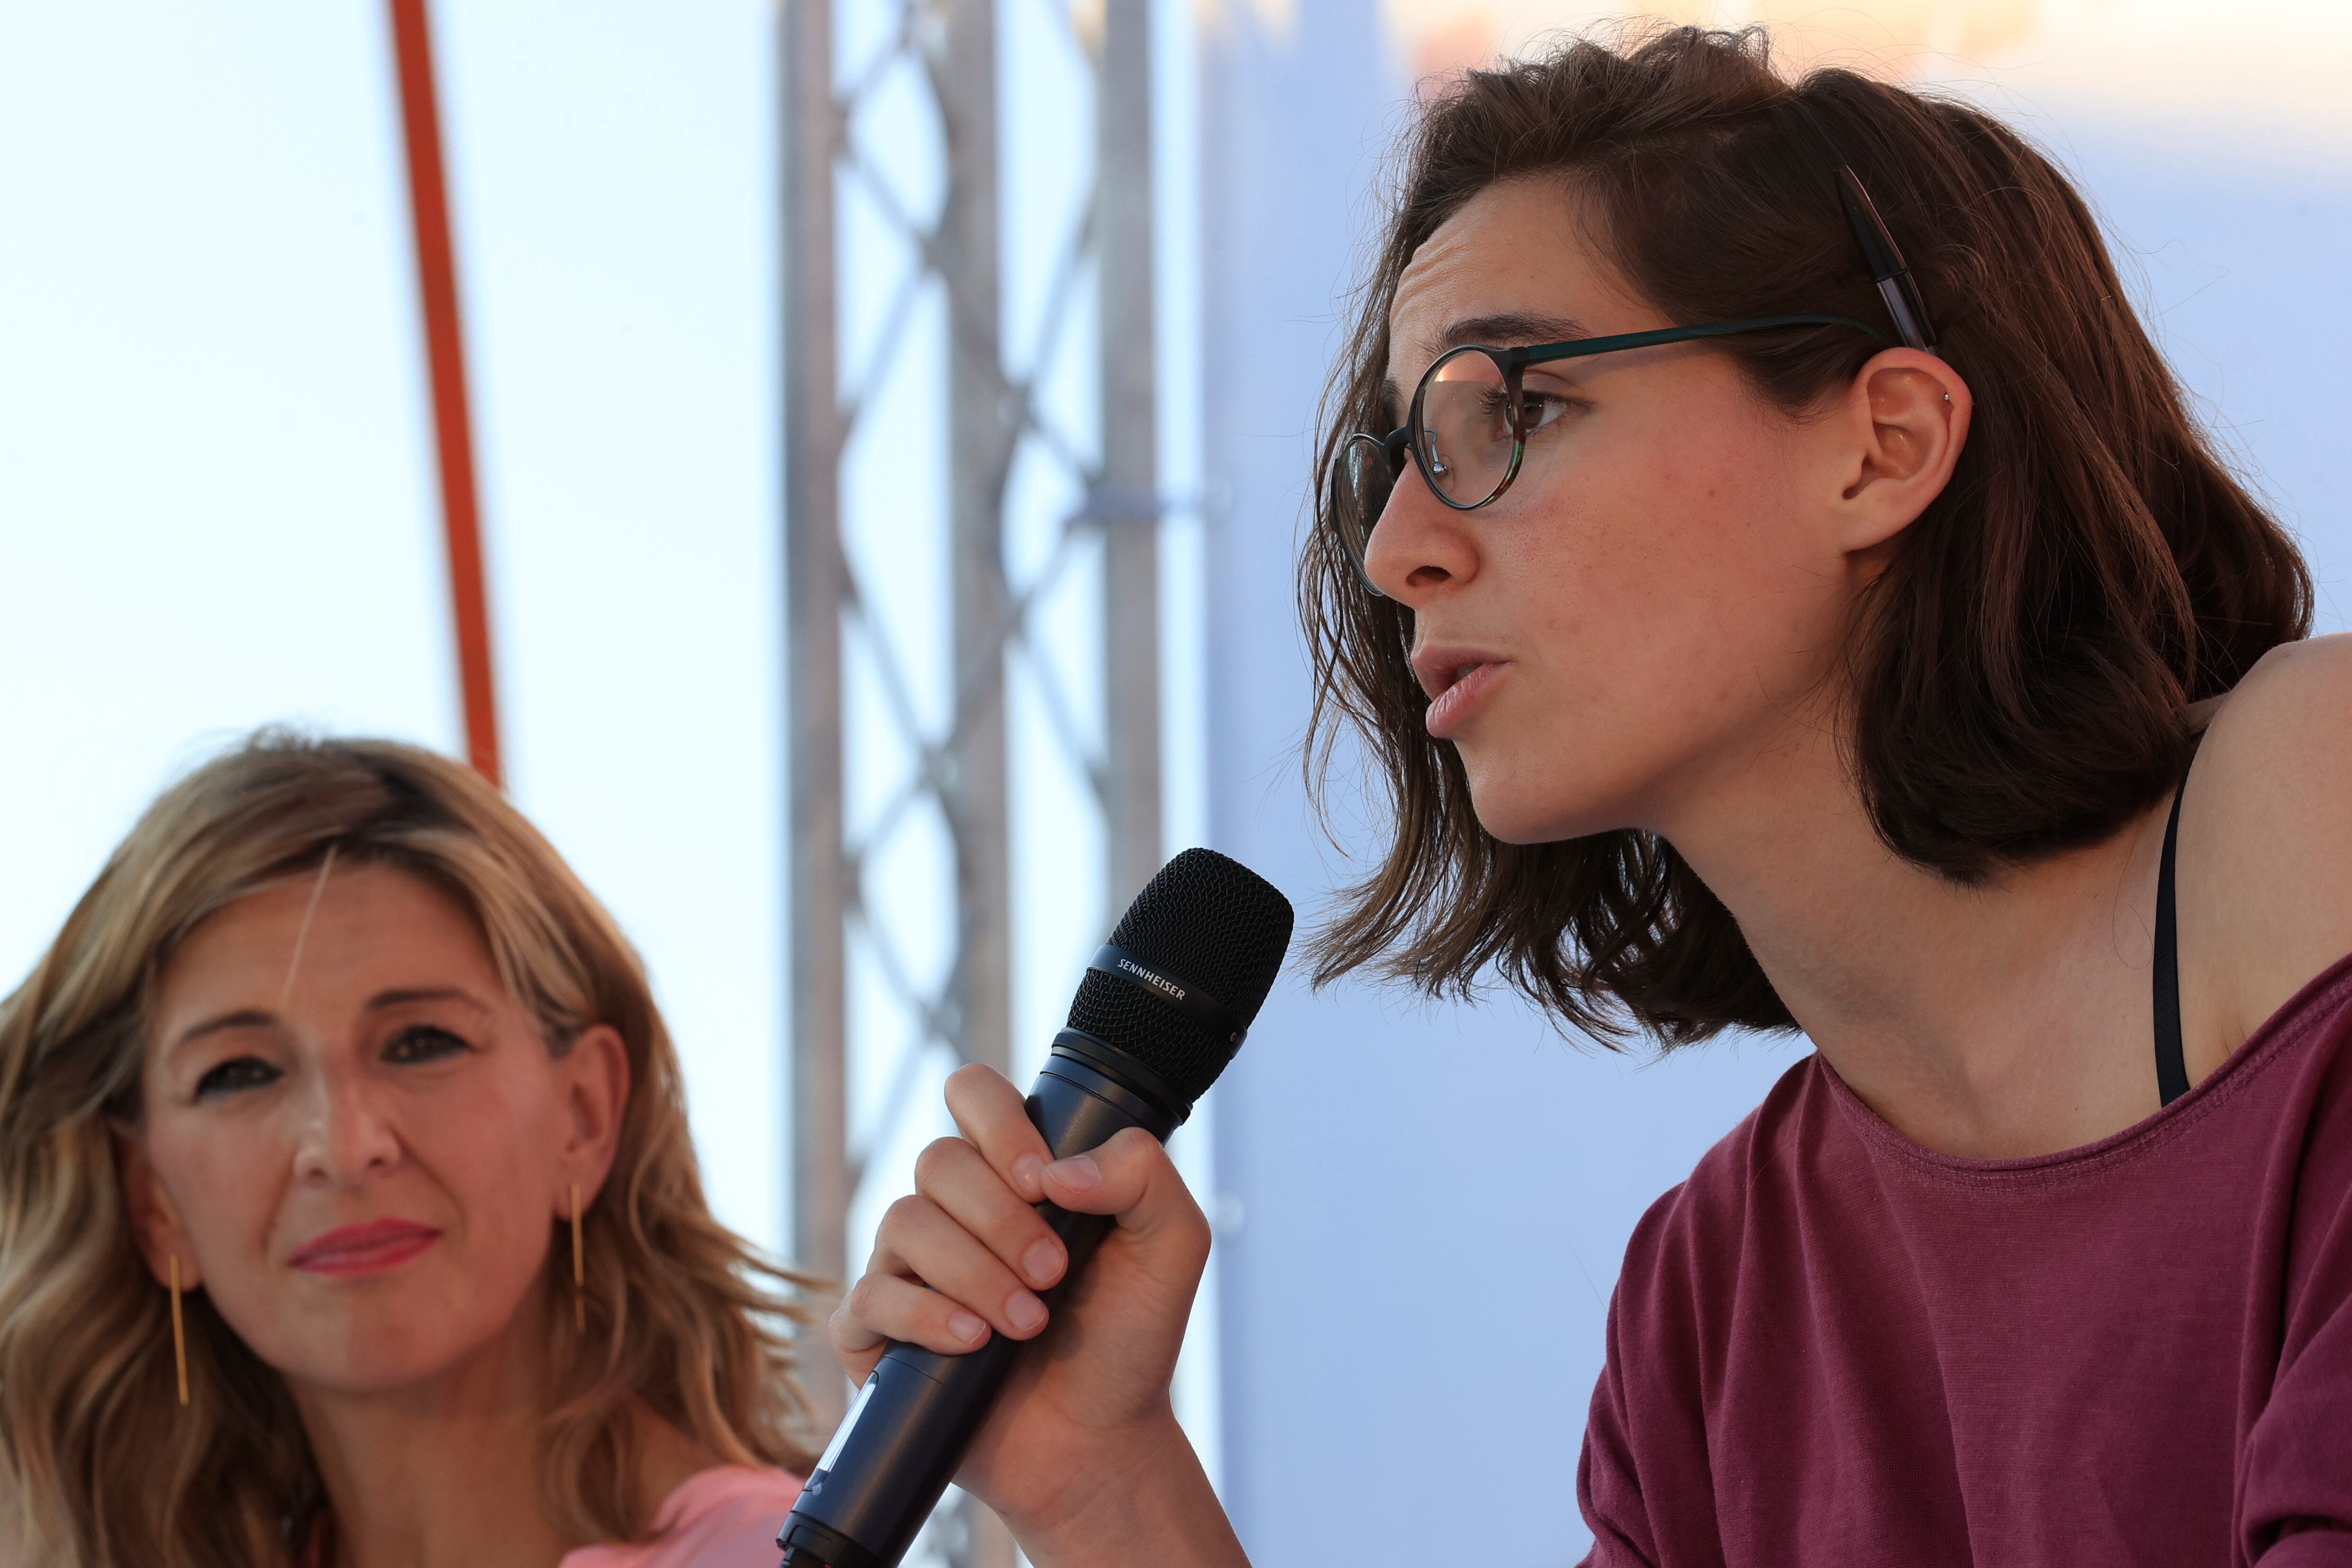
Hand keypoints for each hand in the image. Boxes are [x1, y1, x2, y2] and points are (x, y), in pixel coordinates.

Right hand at [831, 1063, 1230, 1557]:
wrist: (1100, 1439)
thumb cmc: (1128, 1336)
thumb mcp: (1172, 1244)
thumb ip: (1143, 1174)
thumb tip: (1060, 1170)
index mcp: (1012, 1171)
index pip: (972, 1092)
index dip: (997, 1121)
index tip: (1043, 1181)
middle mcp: (952, 1208)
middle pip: (937, 1161)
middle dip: (1001, 1220)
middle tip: (1053, 1276)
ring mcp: (908, 1267)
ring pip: (902, 1222)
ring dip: (973, 1273)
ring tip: (1027, 1323)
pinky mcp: (877, 1332)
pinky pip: (868, 1297)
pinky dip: (925, 1316)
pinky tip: (972, 1341)